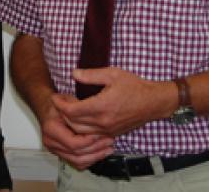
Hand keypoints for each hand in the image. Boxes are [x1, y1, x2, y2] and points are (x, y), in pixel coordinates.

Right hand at [39, 93, 113, 169]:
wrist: (49, 110)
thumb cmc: (59, 104)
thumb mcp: (66, 99)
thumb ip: (77, 107)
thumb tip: (92, 112)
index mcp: (51, 129)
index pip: (73, 143)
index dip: (89, 141)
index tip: (101, 134)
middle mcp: (51, 142)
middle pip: (77, 154)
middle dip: (96, 149)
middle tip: (109, 141)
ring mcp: (55, 150)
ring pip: (78, 162)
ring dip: (96, 157)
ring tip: (109, 148)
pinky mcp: (61, 154)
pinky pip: (77, 163)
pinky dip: (90, 160)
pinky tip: (101, 153)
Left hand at [52, 67, 175, 137]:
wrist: (153, 102)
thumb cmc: (135, 86)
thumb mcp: (113, 74)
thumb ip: (91, 75)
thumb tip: (74, 73)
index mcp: (102, 106)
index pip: (72, 111)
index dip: (60, 104)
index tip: (55, 97)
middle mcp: (103, 122)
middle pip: (72, 123)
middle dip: (62, 113)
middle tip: (59, 101)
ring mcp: (108, 130)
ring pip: (80, 132)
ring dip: (70, 122)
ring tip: (68, 109)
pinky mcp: (112, 133)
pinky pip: (90, 135)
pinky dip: (81, 129)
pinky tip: (80, 118)